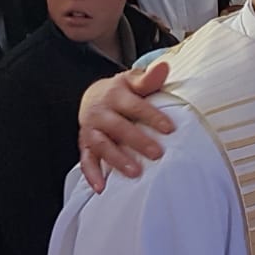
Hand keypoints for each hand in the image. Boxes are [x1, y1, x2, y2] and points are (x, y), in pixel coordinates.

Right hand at [78, 61, 172, 192]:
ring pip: (101, 145)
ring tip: (135, 173)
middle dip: (137, 141)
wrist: (95, 96)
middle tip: (158, 154)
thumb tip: (164, 66)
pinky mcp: (84, 144)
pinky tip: (102, 188)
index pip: (135, 106)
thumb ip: (149, 78)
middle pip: (118, 127)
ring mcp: (90, 129)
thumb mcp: (134, 81)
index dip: (151, 117)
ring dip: (117, 159)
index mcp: (115, 94)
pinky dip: (92, 174)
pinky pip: (85, 160)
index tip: (170, 128)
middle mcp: (100, 112)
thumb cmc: (123, 91)